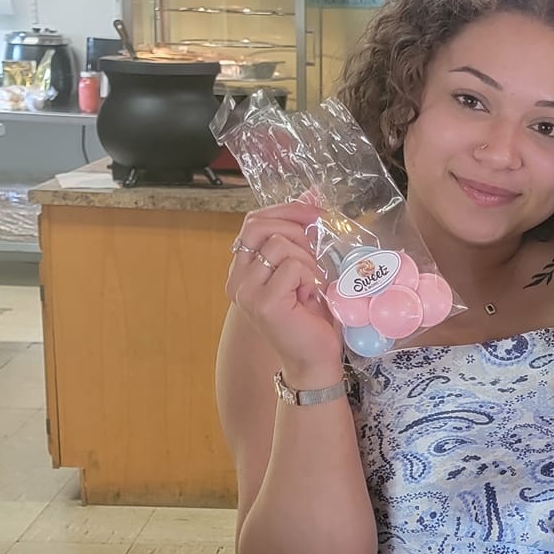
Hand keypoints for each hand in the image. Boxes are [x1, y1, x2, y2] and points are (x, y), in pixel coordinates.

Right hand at [226, 196, 342, 384]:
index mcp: (242, 271)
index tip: (313, 213)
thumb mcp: (305, 267)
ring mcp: (247, 293)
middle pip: (258, 226)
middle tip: (316, 251)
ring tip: (311, 283)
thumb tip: (312, 193)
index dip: (285, 211)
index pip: (252, 222)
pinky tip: (309, 295)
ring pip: (279, 245)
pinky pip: (291, 266)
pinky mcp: (264, 303)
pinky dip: (310, 276)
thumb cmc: (311, 317)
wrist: (315, 360)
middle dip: (295, 229)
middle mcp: (237, 281)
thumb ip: (302, 234)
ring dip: (307, 259)